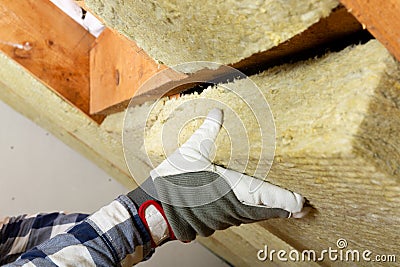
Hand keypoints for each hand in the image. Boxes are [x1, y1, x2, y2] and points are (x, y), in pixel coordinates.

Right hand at [128, 108, 307, 244]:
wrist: (156, 205)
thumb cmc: (175, 181)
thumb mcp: (193, 150)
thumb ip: (210, 130)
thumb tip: (218, 112)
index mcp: (234, 189)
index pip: (271, 199)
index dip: (290, 201)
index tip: (305, 203)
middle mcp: (235, 207)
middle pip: (269, 212)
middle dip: (287, 207)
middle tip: (304, 205)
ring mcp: (227, 217)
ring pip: (257, 216)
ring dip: (272, 210)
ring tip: (289, 206)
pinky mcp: (218, 220)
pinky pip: (243, 218)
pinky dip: (256, 213)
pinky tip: (259, 207)